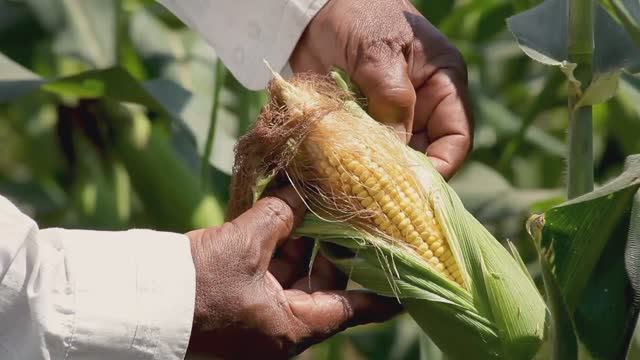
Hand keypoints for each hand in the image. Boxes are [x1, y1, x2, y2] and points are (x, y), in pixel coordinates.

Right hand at [186, 187, 400, 358]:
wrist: (140, 304)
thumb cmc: (197, 286)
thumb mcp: (244, 247)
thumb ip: (278, 216)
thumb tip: (301, 191)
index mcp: (293, 327)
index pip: (354, 309)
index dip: (384, 293)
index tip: (411, 278)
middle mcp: (282, 326)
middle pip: (326, 286)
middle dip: (339, 250)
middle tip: (360, 217)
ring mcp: (260, 314)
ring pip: (298, 275)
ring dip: (307, 241)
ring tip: (324, 205)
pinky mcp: (241, 299)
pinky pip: (272, 272)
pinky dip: (281, 245)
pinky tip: (288, 213)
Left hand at [291, 0, 472, 178]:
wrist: (315, 9)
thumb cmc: (359, 14)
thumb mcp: (378, 52)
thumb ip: (392, 98)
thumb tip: (396, 150)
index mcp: (442, 85)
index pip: (456, 137)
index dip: (441, 166)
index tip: (415, 186)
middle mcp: (420, 107)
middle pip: (423, 155)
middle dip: (403, 177)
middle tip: (377, 195)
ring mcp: (389, 117)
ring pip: (391, 159)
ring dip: (374, 174)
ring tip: (354, 188)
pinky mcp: (359, 124)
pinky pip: (362, 153)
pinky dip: (351, 165)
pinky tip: (335, 175)